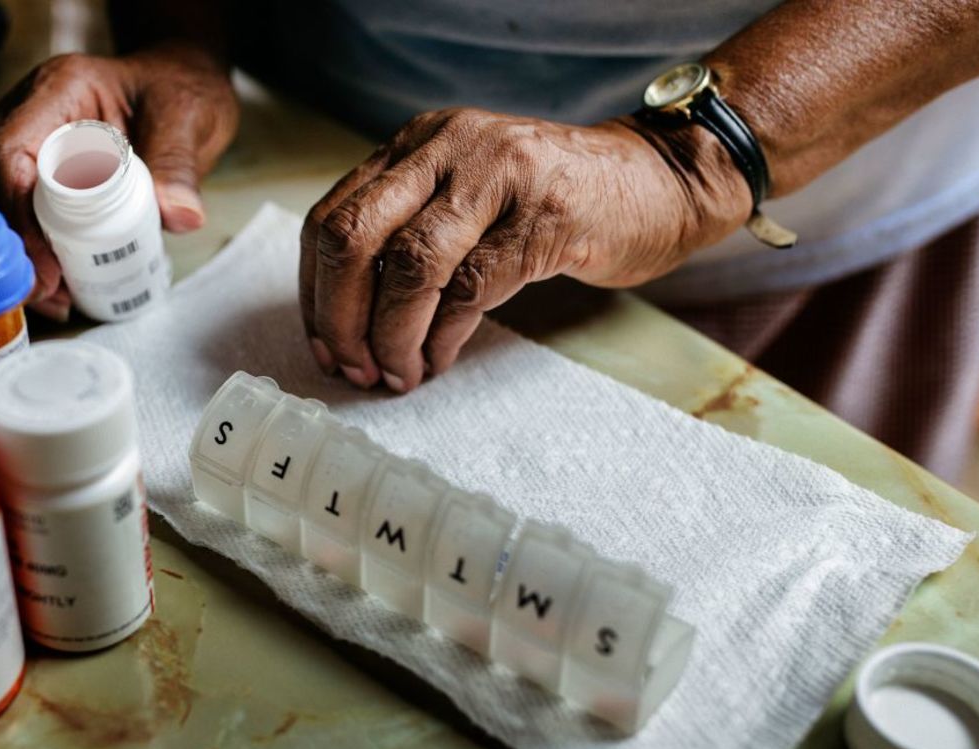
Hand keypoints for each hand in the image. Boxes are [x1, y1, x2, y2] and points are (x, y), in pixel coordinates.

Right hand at [0, 44, 237, 319]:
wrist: (176, 86)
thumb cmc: (175, 93)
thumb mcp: (188, 120)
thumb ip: (179, 165)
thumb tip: (180, 216)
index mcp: (57, 91)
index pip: (8, 152)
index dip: (17, 215)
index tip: (47, 267)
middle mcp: (24, 114)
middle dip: (1, 244)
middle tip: (44, 291)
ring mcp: (19, 143)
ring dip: (4, 255)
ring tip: (52, 295)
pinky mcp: (25, 174)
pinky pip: (0, 216)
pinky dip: (17, 256)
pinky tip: (52, 287)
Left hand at [299, 108, 749, 390]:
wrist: (661, 181)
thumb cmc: (555, 201)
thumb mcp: (467, 196)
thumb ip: (410, 231)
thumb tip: (345, 321)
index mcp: (417, 144)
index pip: (333, 217)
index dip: (317, 293)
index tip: (326, 346)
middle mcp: (447, 149)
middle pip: (353, 237)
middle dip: (339, 318)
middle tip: (352, 369)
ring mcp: (497, 178)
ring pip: (408, 267)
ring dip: (391, 338)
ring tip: (397, 375)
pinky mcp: (544, 218)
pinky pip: (470, 289)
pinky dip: (442, 337)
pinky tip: (438, 361)